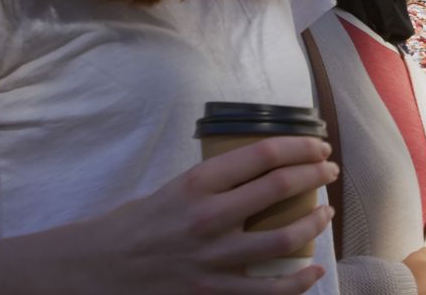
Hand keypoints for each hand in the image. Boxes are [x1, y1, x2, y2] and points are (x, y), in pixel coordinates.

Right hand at [72, 136, 338, 293]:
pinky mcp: (213, 292)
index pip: (262, 154)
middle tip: (330, 170)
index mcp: (196, 183)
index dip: (300, 146)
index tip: (318, 146)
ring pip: (284, 238)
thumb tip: (265, 171)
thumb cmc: (135, 225)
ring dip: (314, 222)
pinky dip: (299, 280)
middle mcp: (208, 217)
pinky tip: (313, 268)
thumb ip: (216, 182)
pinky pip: (270, 290)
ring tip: (326, 213)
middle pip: (280, 188)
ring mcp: (213, 258)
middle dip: (315, 175)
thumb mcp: (174, 188)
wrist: (96, 269)